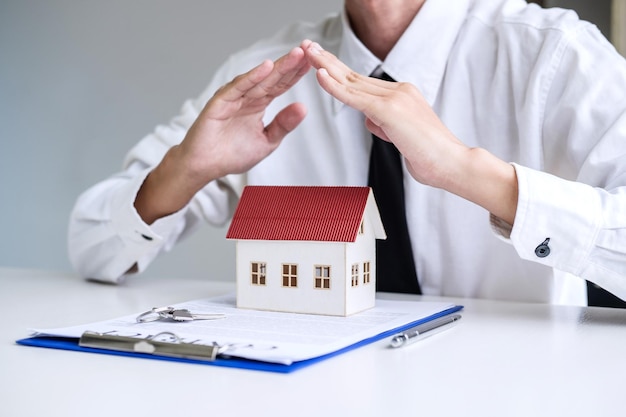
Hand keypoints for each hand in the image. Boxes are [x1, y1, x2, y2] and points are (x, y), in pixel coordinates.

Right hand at [135, 47, 309, 223]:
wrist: (205, 166)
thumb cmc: (231, 154)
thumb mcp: (267, 141)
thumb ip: (284, 125)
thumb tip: (304, 107)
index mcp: (259, 104)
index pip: (281, 85)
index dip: (297, 74)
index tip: (314, 62)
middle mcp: (248, 96)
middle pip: (274, 78)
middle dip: (292, 64)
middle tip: (310, 50)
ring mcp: (234, 97)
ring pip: (260, 79)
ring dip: (278, 66)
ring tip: (296, 55)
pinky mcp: (221, 101)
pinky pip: (239, 87)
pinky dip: (252, 77)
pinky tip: (267, 67)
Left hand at [302, 40, 517, 223]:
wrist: (453, 164)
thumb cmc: (430, 156)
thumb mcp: (401, 138)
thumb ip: (384, 125)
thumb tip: (370, 120)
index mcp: (403, 95)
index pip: (363, 83)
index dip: (339, 71)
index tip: (321, 61)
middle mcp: (399, 91)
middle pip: (354, 76)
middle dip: (328, 61)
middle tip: (308, 46)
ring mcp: (395, 98)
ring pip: (352, 82)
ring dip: (326, 66)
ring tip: (308, 52)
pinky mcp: (390, 111)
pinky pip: (356, 97)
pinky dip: (335, 86)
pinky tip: (319, 75)